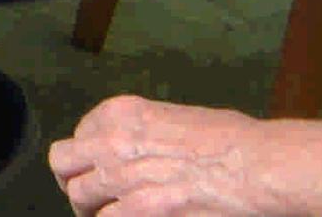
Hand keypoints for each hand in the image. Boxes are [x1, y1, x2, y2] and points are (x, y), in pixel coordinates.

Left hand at [47, 96, 277, 214]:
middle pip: (63, 163)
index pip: (79, 135)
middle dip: (73, 180)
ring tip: (105, 214)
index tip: (96, 169)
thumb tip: (142, 148)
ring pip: (80, 196)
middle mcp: (113, 142)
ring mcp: (123, 178)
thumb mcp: (178, 118)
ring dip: (91, 209)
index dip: (87, 157)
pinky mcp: (141, 210)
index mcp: (122, 114)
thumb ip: (147, 132)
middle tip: (87, 196)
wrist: (258, 166)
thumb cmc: (233, 142)